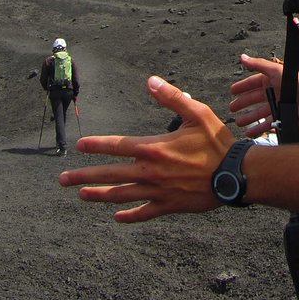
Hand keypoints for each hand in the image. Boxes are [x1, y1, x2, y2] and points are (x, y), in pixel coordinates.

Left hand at [59, 76, 233, 222]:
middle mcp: (150, 172)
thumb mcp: (197, 113)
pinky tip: (117, 218)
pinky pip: (144, 213)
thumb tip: (150, 80)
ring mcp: (157, 191)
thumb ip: (171, 97)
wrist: (235, 175)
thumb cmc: (217, 142)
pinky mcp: (168, 206)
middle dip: (83, 176)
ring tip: (81, 195)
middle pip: (110, 174)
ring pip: (121, 195)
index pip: (117, 146)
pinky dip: (129, 216)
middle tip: (62, 180)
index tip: (78, 146)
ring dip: (99, 196)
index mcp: (154, 148)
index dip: (95, 145)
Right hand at [228, 53, 298, 137]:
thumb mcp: (275, 70)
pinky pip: (267, 123)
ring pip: (259, 112)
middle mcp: (273, 92)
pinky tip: (250, 132)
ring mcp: (277, 105)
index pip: (252, 83)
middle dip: (243, 103)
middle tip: (232, 108)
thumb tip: (242, 57)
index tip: (232, 91)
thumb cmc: (296, 81)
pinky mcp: (282, 116)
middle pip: (254, 99)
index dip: (242, 87)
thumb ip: (258, 65)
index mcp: (270, 80)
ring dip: (248, 117)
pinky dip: (258, 128)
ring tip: (239, 122)